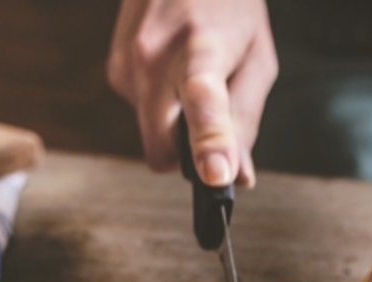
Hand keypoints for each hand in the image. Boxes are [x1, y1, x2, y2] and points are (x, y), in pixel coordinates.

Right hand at [107, 0, 276, 186]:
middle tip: (214, 131)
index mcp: (201, 48)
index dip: (209, 142)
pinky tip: (172, 68)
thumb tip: (237, 176)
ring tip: (194, 76)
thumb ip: (245, 119)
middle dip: (185, 154)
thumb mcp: (257, 59)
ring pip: (151, 134)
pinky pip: (141, 113)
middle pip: (160, 148)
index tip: (215, 175)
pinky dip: (161, 104)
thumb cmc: (228, 7)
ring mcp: (127, 62)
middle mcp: (154, 56)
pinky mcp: (114, 69)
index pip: (202, 100)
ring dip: (175, 122)